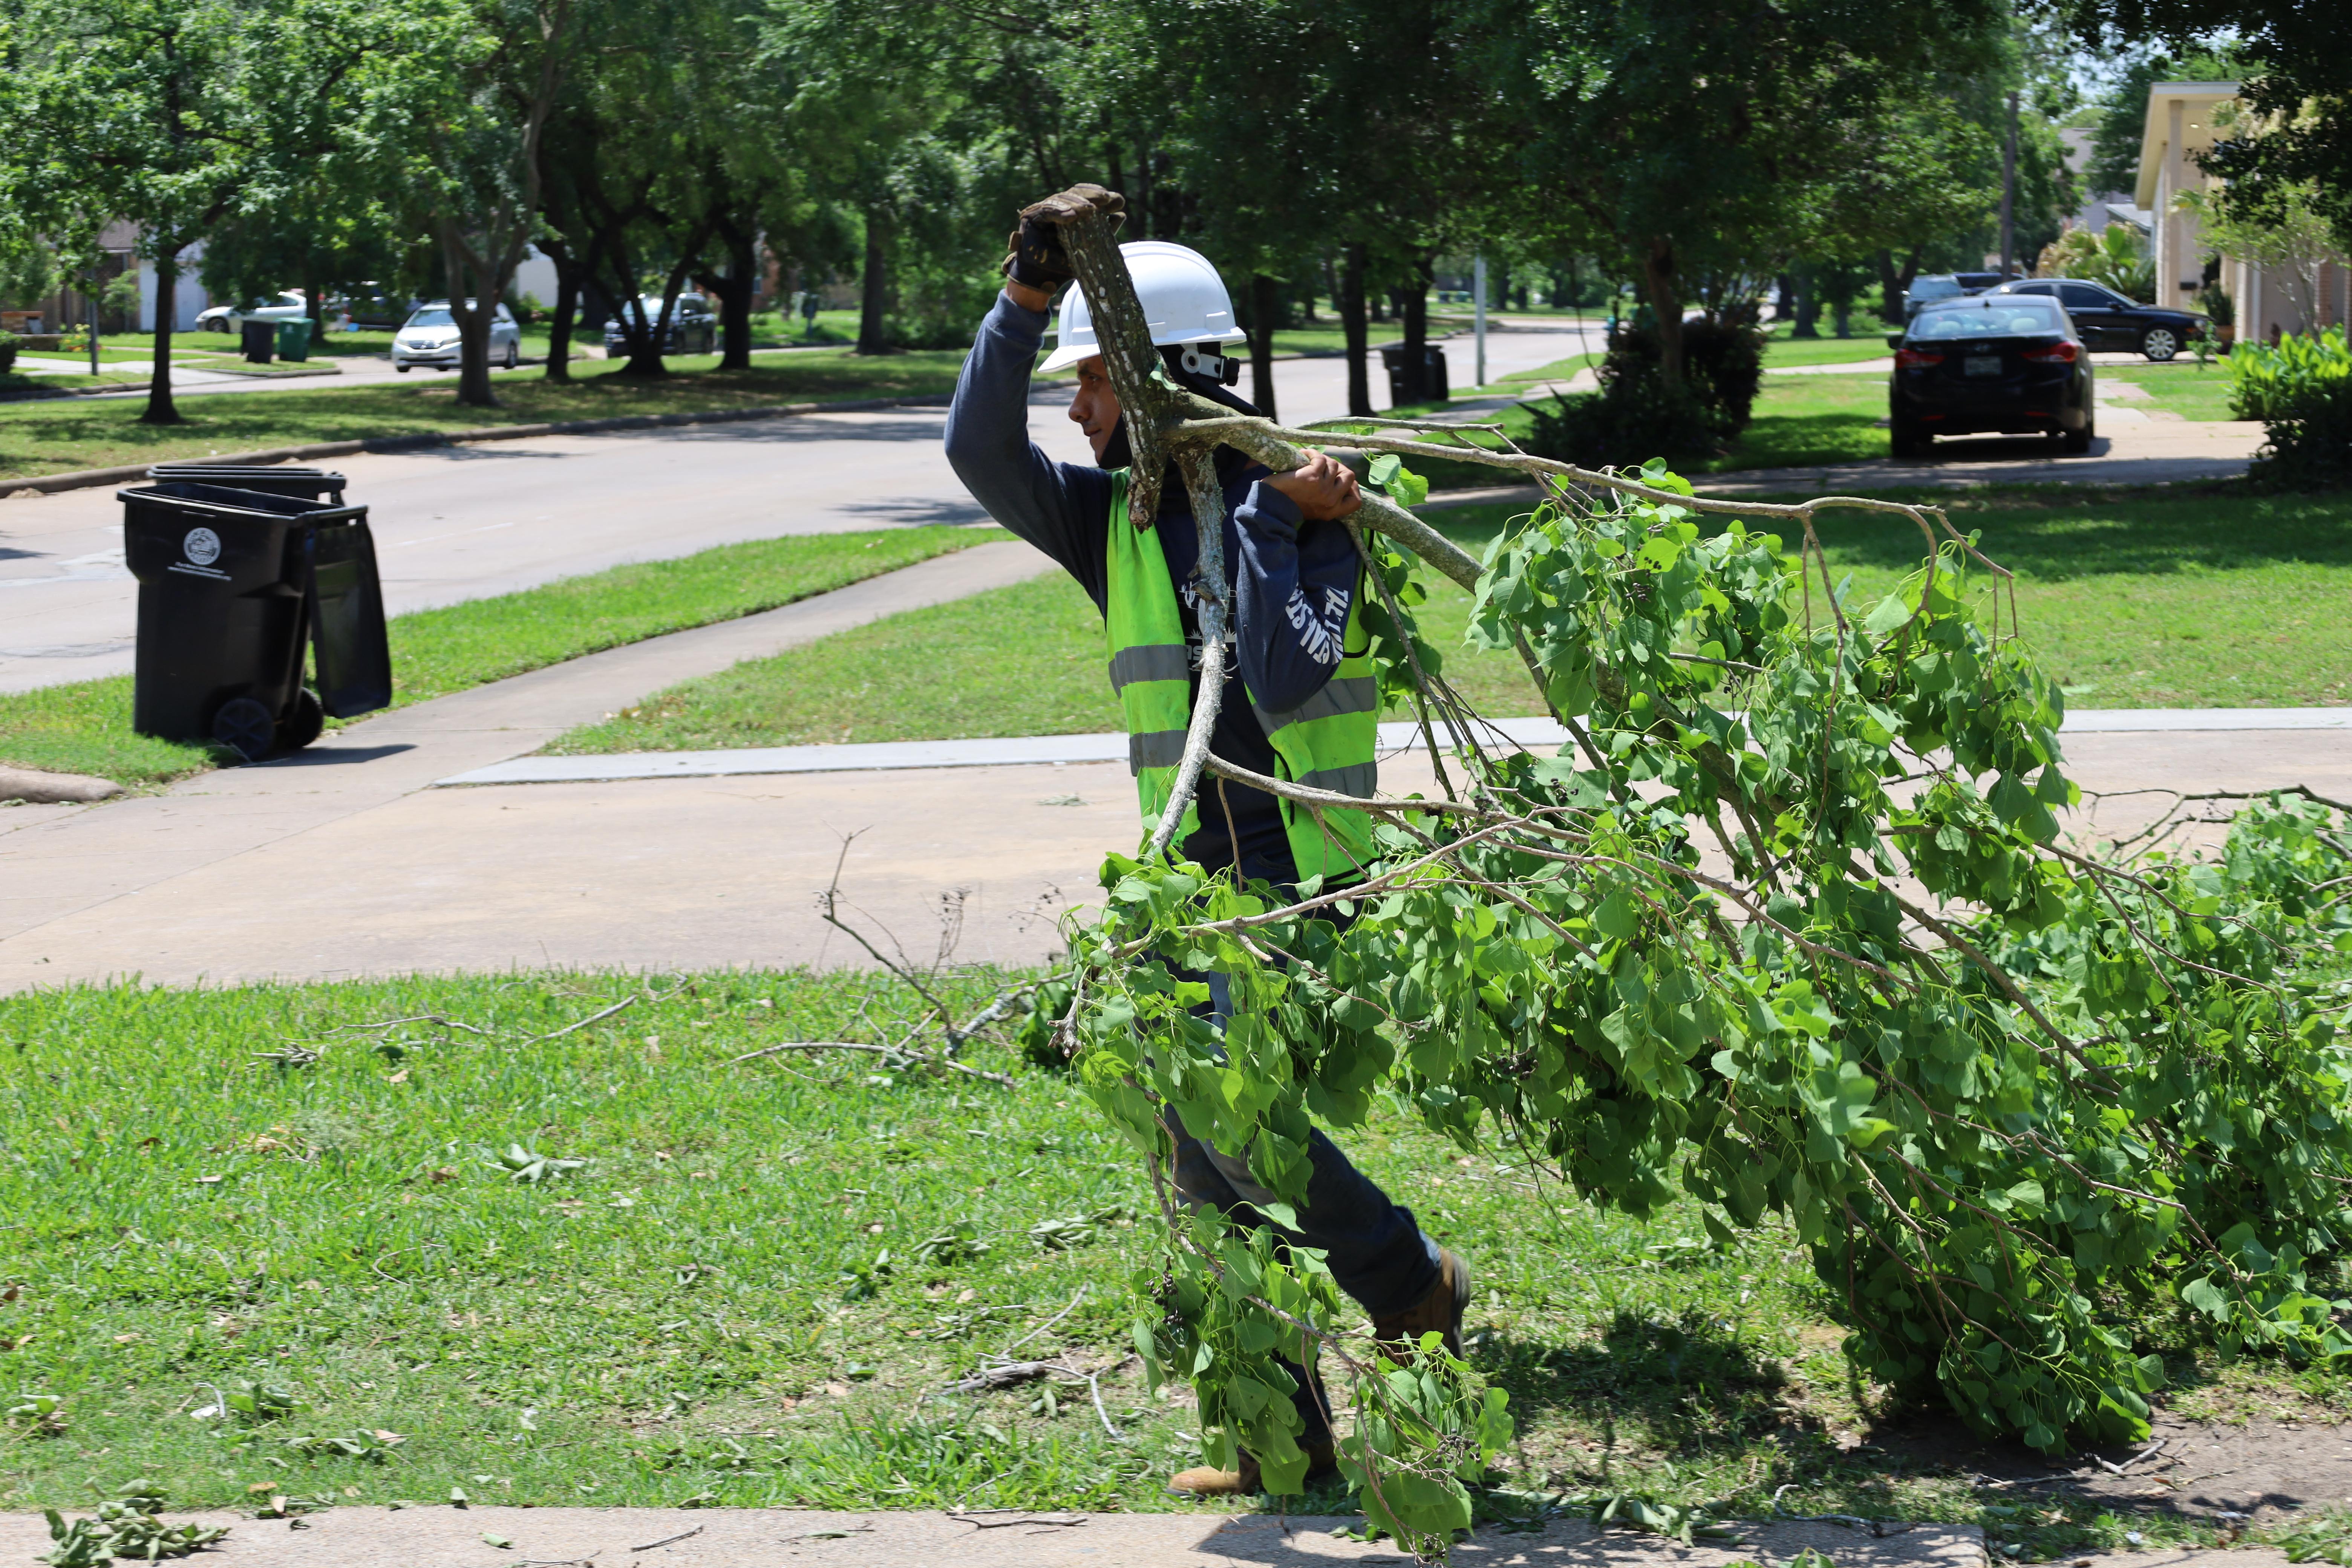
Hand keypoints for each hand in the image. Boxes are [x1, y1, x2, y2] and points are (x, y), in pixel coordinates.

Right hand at [1001, 185, 1125, 291]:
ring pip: (1060, 198)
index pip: (1084, 196)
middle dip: (1091, 195)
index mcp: (1071, 212)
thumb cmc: (1065, 265)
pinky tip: (1071, 216)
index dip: (1100, 195)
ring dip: (1076, 203)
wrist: (1044, 281)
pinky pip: (1046, 210)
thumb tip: (1120, 215)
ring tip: (1089, 210)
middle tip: (1106, 199)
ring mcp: (1042, 210)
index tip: (1118, 202)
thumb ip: (1103, 232)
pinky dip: (1059, 212)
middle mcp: (1056, 208)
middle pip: (1073, 193)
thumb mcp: (1089, 248)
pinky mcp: (1031, 216)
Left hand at [1262, 451, 1361, 521]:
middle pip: (1350, 476)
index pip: (1356, 501)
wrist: (1269, 505)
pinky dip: (1312, 453)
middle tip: (1324, 465)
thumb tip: (1338, 477)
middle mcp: (1331, 501)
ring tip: (1310, 460)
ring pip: (1334, 465)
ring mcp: (1323, 489)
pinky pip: (1320, 458)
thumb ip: (1327, 498)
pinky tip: (1303, 455)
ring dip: (1323, 459)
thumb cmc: (1288, 504)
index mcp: (1332, 511)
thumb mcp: (1314, 507)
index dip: (1353, 488)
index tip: (1341, 481)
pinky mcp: (1312, 477)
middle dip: (1338, 467)